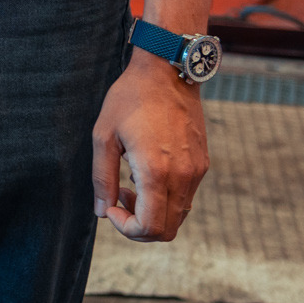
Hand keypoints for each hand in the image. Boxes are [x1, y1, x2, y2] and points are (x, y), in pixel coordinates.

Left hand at [91, 52, 207, 240]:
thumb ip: (102, 178)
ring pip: (178, 216)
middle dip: (139, 226)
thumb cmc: (130, 99)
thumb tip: (101, 211)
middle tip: (118, 199)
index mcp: (156, 171)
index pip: (150, 228)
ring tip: (129, 184)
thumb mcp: (104, 136)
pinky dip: (165, 199)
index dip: (126, 228)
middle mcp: (183, 176)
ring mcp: (196, 171)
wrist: (167, 71)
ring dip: (152, 212)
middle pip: (167, 230)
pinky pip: (186, 198)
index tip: (110, 208)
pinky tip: (146, 173)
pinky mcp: (202, 164)